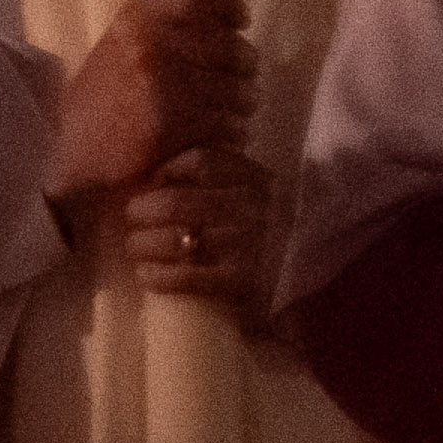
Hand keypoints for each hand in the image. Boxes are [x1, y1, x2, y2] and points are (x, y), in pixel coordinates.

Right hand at [50, 0, 254, 210]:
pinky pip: (231, 126)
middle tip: (239, 85)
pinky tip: (219, 142)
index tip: (242, 21)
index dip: (229, 4)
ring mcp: (163, 86)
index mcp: (135, 21)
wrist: (71, 170)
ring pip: (240, 91)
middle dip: (244, 70)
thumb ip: (148, 26)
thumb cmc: (94, 113)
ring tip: (226, 118)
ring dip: (241, 107)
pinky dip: (232, 137)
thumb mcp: (111, 54)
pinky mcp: (173, 127)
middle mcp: (151, 46)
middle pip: (232, 46)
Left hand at [113, 144, 277, 310]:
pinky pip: (189, 277)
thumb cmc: (270, 226)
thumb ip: (219, 177)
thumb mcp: (255, 190)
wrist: (311, 272)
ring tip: (134, 247)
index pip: (200, 161)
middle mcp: (252, 206)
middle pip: (177, 201)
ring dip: (143, 245)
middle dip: (142, 210)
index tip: (151, 182)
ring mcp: (248, 244)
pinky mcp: (244, 281)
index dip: (166, 170)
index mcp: (254, 177)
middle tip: (132, 217)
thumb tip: (160, 174)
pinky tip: (146, 276)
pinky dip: (160, 277)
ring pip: (177, 239)